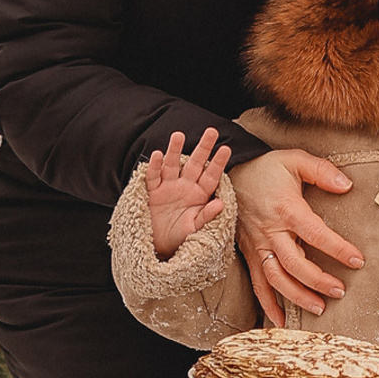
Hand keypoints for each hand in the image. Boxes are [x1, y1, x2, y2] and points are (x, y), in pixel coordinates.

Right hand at [146, 128, 231, 259]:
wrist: (158, 247)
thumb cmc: (181, 237)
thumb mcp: (196, 228)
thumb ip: (207, 216)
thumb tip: (220, 204)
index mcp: (200, 194)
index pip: (211, 175)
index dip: (218, 162)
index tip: (226, 148)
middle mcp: (185, 187)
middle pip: (195, 164)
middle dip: (203, 148)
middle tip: (212, 131)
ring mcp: (168, 187)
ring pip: (172, 165)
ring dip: (175, 151)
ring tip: (178, 135)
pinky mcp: (152, 192)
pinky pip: (153, 177)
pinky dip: (155, 167)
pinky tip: (158, 155)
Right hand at [229, 149, 363, 325]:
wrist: (231, 174)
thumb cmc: (266, 169)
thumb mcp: (294, 160)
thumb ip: (321, 171)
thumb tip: (346, 185)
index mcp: (286, 209)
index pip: (315, 234)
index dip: (337, 248)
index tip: (357, 260)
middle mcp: (270, 231)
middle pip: (294, 263)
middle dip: (318, 280)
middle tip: (340, 291)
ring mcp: (257, 245)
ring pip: (275, 278)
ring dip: (296, 296)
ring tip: (319, 308)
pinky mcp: (249, 253)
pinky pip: (257, 283)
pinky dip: (268, 304)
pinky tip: (281, 319)